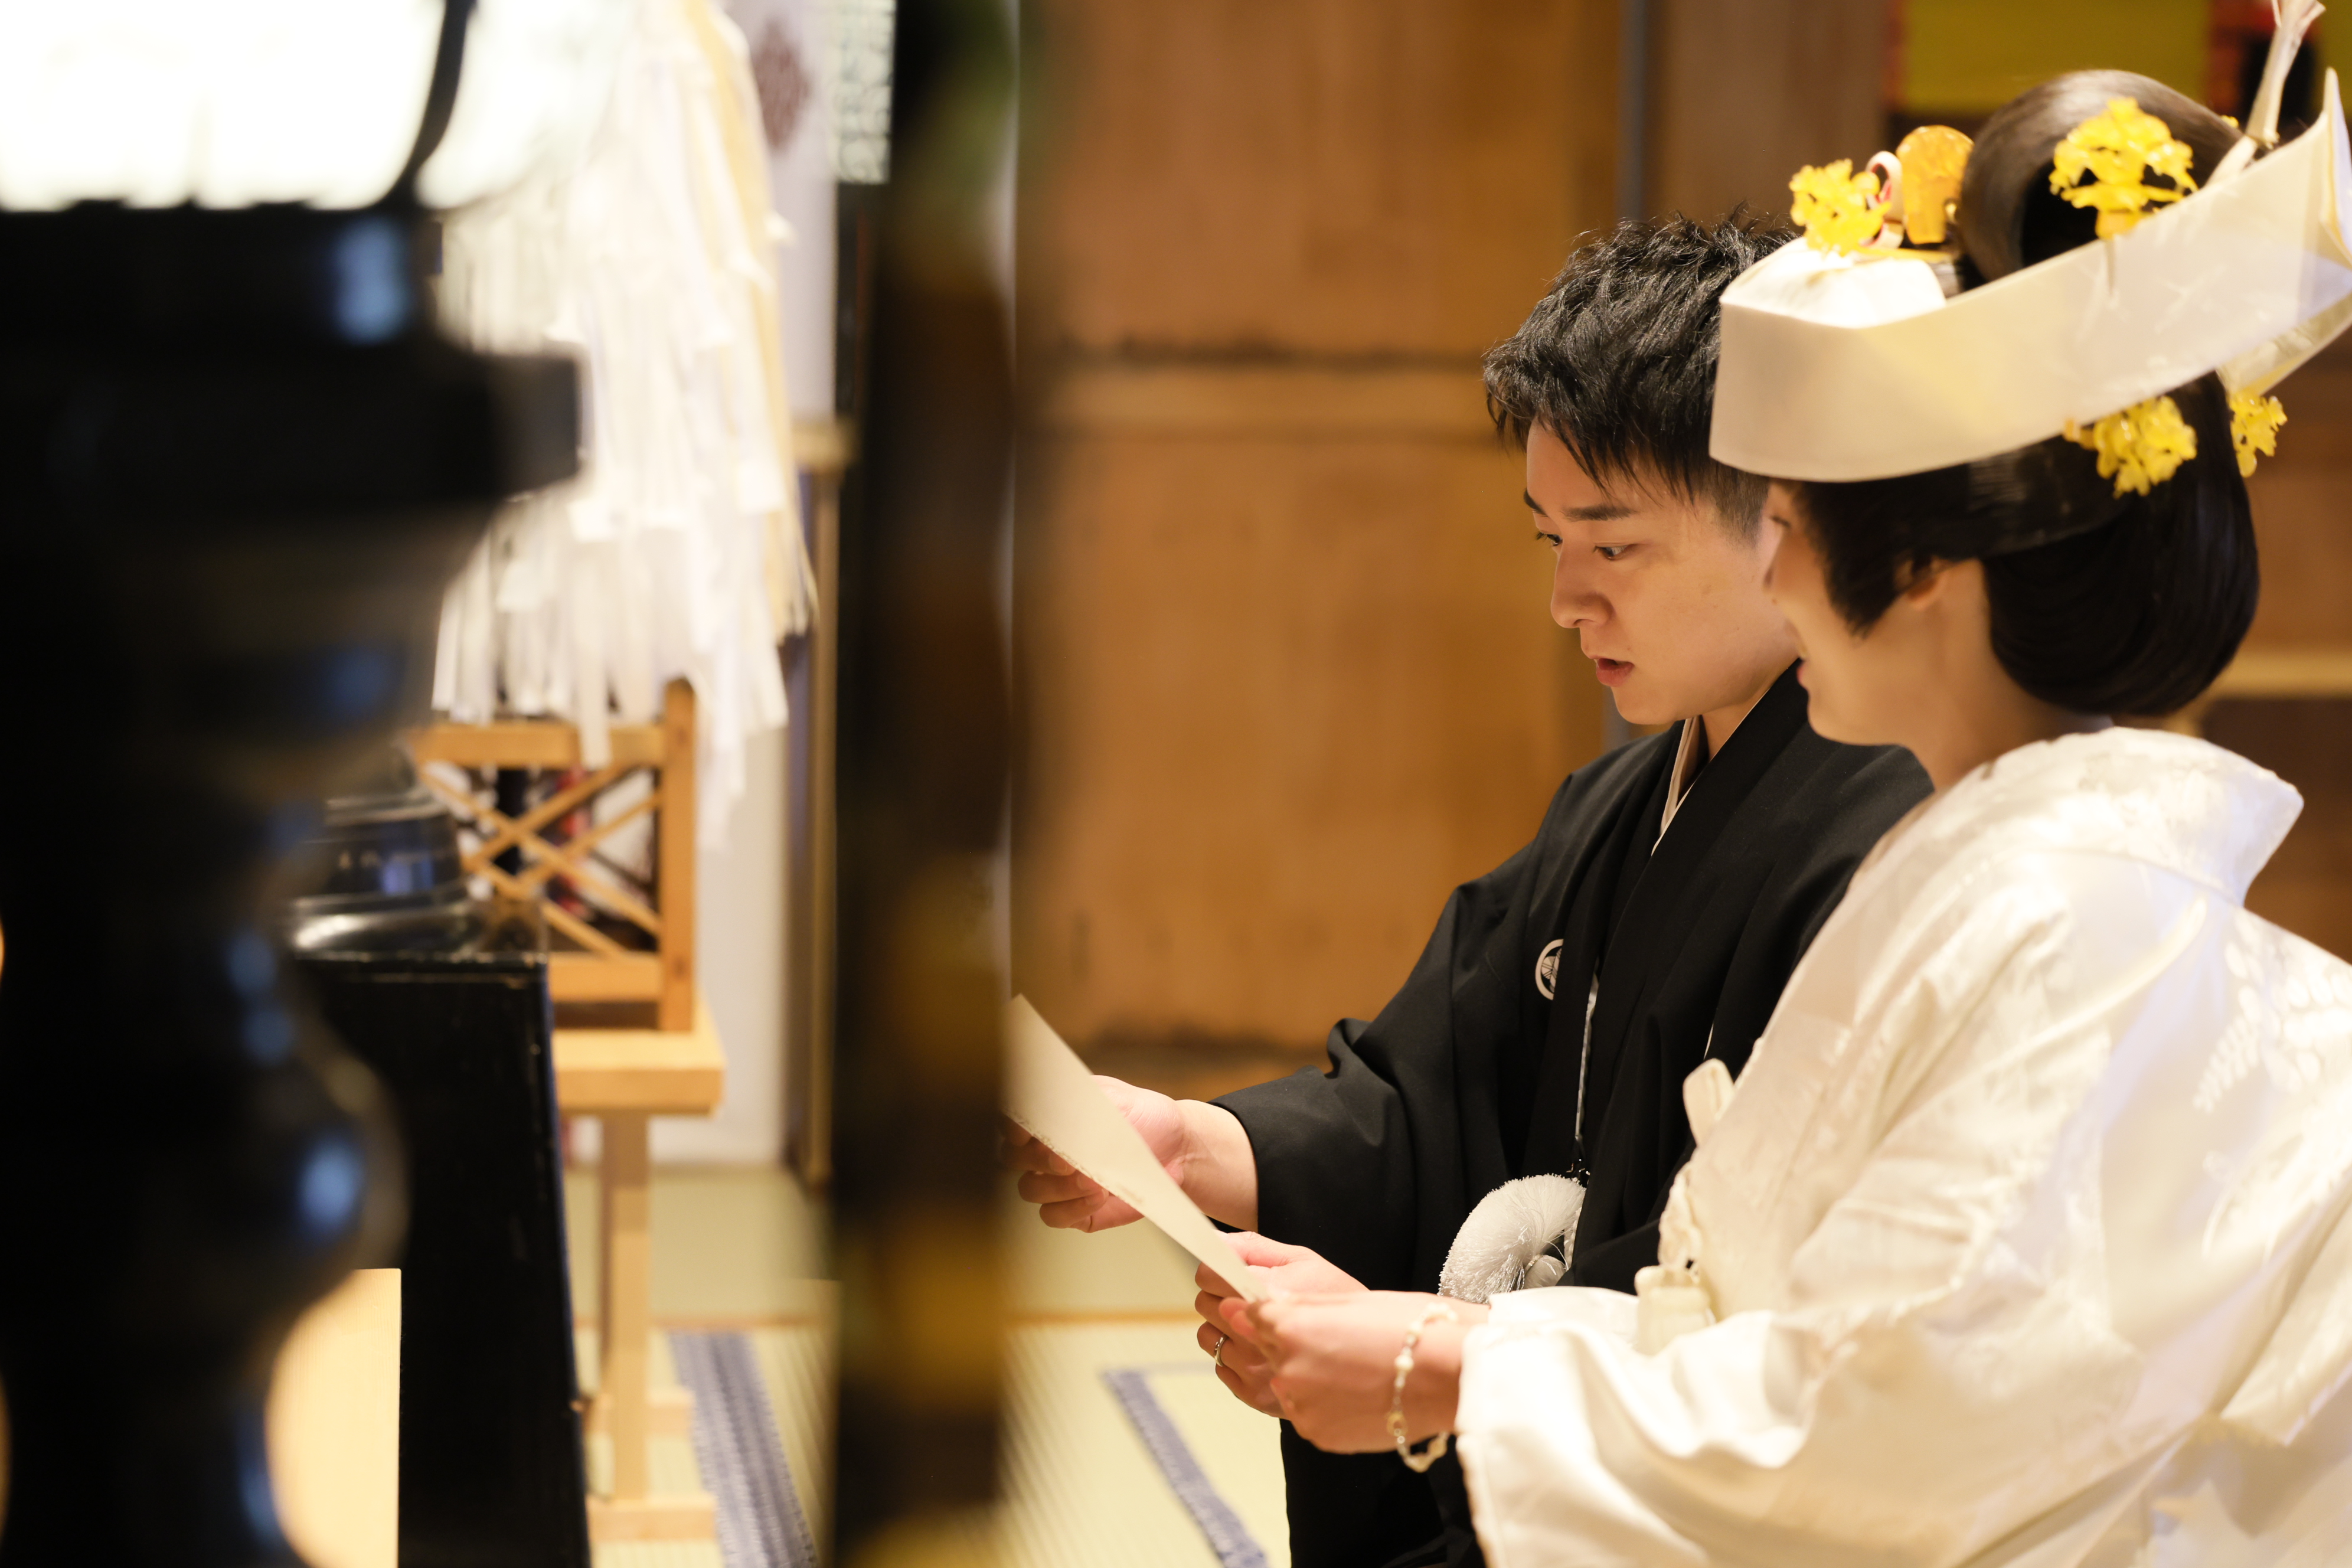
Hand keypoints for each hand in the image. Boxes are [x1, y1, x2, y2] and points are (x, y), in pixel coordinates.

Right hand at [1001, 1076, 1186, 1231]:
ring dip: (1059, 1186)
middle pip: (1011, 1157)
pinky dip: (1072, 1207)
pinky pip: (1053, 1216)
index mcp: (1048, 1116)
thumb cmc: (1143, 1117)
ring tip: (1093, 1179)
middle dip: (1035, 1158)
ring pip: (1030, 1188)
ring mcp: (1056, 1182)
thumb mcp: (1112, 1098)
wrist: (1177, 1149)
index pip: (1010, 1118)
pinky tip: (1098, 1196)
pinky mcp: (1074, 1211)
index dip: (1010, 1124)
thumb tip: (1052, 1120)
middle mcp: (1045, 1150)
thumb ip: (1078, 1106)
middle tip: (1066, 1158)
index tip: (1024, 1130)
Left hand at [1193, 1234, 1364, 1415]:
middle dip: (1227, 1303)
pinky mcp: (1270, 1408)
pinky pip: (1230, 1379)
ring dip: (1233, 1339)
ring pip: (1215, 1348)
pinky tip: (1280, 1360)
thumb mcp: (1308, 1261)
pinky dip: (1246, 1369)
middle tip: (1260, 1303)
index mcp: (1276, 1301)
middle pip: (1209, 1312)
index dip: (1221, 1274)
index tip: (1233, 1277)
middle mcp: (1267, 1346)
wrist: (1409, 1364)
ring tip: (1272, 1335)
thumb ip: (1256, 1252)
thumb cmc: (1359, 1305)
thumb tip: (1215, 1244)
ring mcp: (1269, 1382)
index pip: (1211, 1278)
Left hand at [1222, 1291, 1487, 1453]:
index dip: (1266, 1313)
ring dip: (1308, 1377)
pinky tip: (1358, 1392)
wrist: (1450, 1376)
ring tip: (1354, 1369)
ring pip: (1288, 1385)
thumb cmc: (1409, 1327)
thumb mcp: (1348, 1297)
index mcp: (1290, 1327)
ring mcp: (1301, 1406)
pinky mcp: (1317, 1434)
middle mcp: (1287, 1369)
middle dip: (1292, 1345)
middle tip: (1338, 1343)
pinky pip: (1308, 1413)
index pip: (1250, 1316)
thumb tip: (1246, 1309)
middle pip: (1270, 1352)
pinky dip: (1325, 1404)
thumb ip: (1293, 1306)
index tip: (1278, 1313)